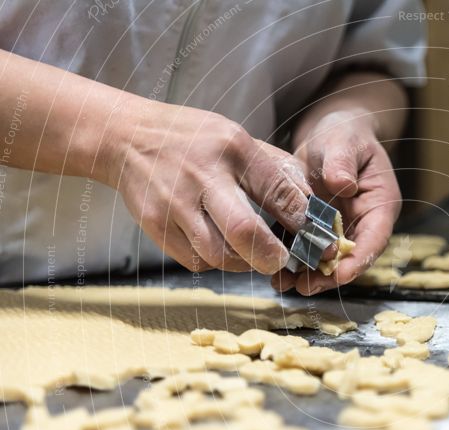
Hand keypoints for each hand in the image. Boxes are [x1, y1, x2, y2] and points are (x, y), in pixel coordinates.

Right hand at [105, 101, 314, 273]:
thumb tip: (310, 204)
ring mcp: (175, 203)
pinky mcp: (156, 226)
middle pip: (245, 231)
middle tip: (282, 260)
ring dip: (245, 263)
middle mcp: (203, 175)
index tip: (312, 236)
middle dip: (272, 255)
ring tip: (254, 255)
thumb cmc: (194, 140)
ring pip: (220, 255)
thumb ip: (275, 170)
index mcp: (232, 148)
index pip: (276, 190)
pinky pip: (196, 261)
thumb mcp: (237, 139)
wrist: (126, 138)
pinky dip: (217, 262)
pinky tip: (224, 250)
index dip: (300, 220)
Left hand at [272, 111, 401, 294]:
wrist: (331, 133)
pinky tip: (272, 270)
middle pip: (350, 259)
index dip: (357, 262)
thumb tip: (343, 185)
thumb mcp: (344, 142)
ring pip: (326, 260)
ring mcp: (341, 230)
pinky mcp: (319, 230)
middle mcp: (363, 224)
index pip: (374, 241)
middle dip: (327, 276)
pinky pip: (306, 249)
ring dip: (306, 275)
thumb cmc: (344, 133)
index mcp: (380, 206)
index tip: (338, 276)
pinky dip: (292, 261)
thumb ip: (343, 162)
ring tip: (281, 284)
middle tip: (302, 287)